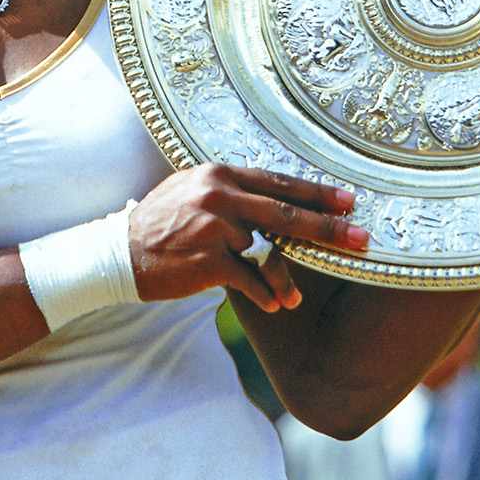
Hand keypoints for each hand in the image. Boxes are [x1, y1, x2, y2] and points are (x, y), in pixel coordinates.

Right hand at [128, 165, 364, 313]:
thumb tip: (274, 198)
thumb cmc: (160, 225)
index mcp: (219, 174)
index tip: (348, 202)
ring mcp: (214, 227)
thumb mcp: (192, 193)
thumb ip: (230, 192)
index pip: (278, 182)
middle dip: (327, 227)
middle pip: (285, 211)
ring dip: (286, 277)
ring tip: (295, 295)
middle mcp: (219, 195)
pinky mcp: (208, 260)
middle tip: (360, 237)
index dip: (316, 193)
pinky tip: (272, 305)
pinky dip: (263, 294)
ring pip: (269, 252)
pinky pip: (250, 280)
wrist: (118, 253)